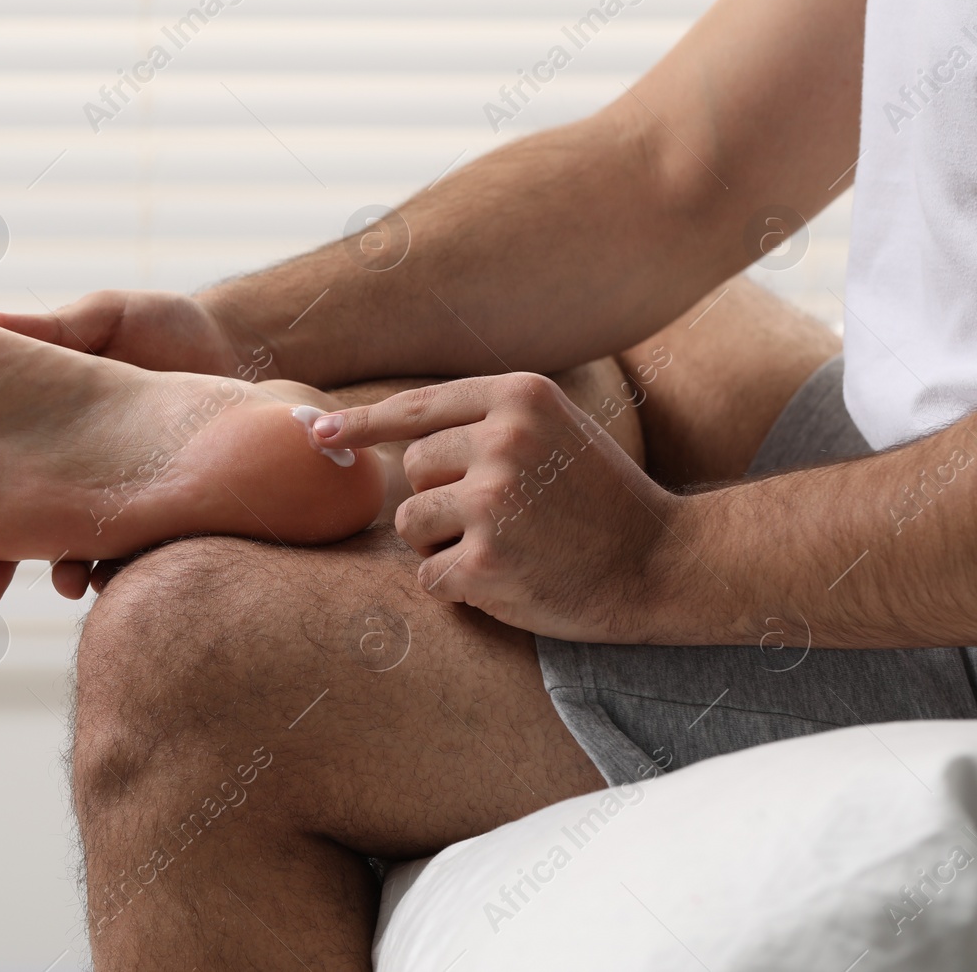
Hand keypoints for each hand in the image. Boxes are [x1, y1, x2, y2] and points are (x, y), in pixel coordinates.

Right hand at [0, 290, 270, 605]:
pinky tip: (78, 581)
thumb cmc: (170, 327)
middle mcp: (52, 462)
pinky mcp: (140, 521)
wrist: (249, 361)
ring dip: (11, 570)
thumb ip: (57, 327)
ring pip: (39, 545)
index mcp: (30, 413)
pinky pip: (106, 558)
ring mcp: (94, 497)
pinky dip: (87, 574)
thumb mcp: (111, 315)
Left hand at [312, 373, 688, 642]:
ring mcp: (494, 501)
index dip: (361, 424)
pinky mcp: (486, 561)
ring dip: (442, 542)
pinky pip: (428, 573)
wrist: (664, 562)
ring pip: (411, 521)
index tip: (318, 433)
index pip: (416, 408)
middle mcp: (504, 439)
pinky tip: (510, 579)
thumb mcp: (551, 431)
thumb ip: (481, 423)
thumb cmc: (599, 499)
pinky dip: (457, 585)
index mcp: (520, 396)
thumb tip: (383, 436)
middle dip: (440, 498)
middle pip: (413, 469)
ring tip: (507, 546)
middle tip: (507, 517)